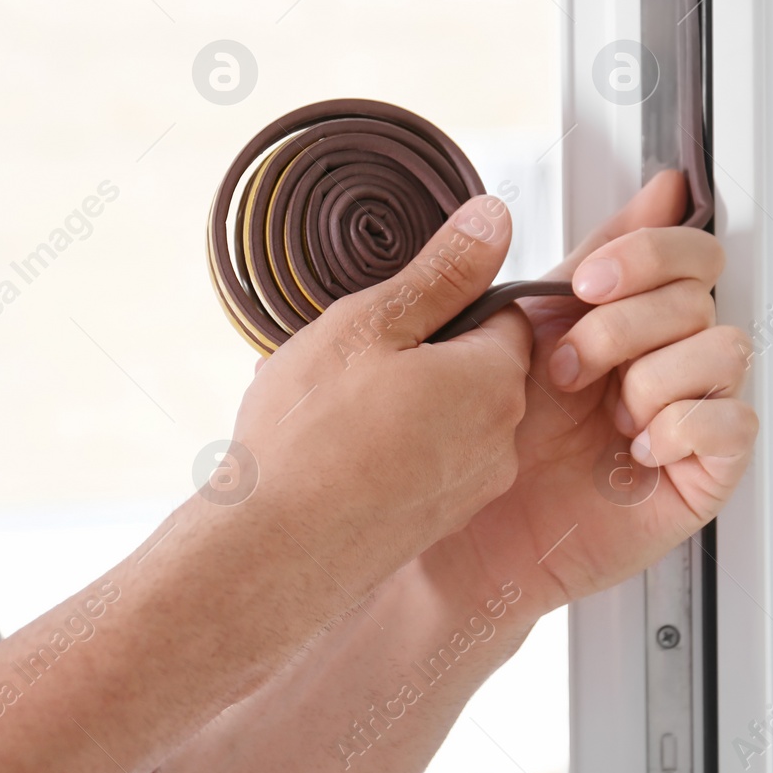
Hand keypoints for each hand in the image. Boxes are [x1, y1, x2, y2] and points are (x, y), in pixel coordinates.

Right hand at [230, 195, 533, 603]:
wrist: (272, 554)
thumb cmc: (311, 437)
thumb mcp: (371, 324)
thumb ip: (442, 271)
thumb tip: (495, 219)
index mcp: (493, 379)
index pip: (501, 316)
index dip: (445, 307)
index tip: (393, 319)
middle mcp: (499, 440)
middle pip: (476, 369)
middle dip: (422, 357)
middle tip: (352, 363)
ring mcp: (469, 490)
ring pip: (446, 418)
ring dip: (402, 405)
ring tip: (331, 410)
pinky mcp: (435, 525)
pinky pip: (424, 466)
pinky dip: (389, 453)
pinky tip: (332, 453)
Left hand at [417, 171, 755, 618]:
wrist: (469, 531)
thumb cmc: (495, 435)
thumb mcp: (533, 327)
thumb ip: (594, 256)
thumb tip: (657, 188)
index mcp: (634, 318)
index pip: (689, 253)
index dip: (648, 253)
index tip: (590, 283)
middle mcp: (668, 361)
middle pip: (701, 296)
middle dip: (626, 323)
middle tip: (570, 363)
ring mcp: (689, 415)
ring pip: (725, 351)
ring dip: (652, 375)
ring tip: (604, 414)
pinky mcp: (700, 474)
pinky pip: (734, 425)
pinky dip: (682, 426)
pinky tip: (635, 447)